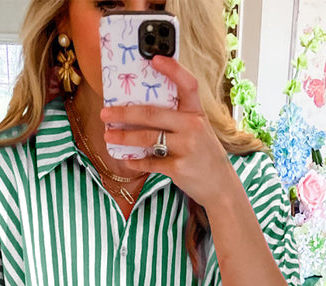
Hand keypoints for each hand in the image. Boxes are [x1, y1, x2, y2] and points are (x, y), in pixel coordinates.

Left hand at [100, 55, 237, 210]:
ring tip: (108, 136)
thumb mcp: (199, 131)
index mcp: (197, 114)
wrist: (220, 186)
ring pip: (147, 138)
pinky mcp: (178, 168)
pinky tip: (127, 160)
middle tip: (106, 114)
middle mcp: (193, 127)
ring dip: (124, 138)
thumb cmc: (204, 155)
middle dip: (124, 114)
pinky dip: (136, 161)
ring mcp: (186, 147)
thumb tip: (143, 112)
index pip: (187, 85)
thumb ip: (178, 120)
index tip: (153, 59)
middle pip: (152, 114)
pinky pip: (150, 162)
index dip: (172, 69)